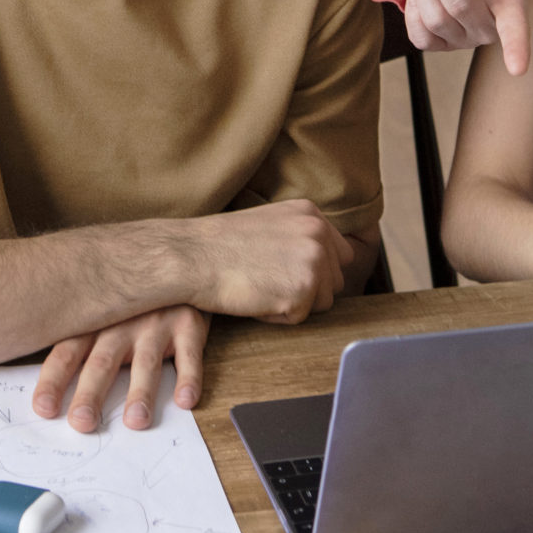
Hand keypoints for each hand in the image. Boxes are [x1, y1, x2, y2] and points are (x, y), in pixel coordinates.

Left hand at [33, 306, 207, 432]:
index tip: (43, 408)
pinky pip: (189, 354)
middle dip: (91, 393)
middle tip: (82, 422)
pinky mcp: (188, 325)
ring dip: (141, 392)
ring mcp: (156, 322)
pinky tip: (185, 401)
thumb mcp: (99, 314)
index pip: (67, 353)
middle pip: (102, 361)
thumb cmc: (130, 303)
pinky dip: (189, 377)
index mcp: (93, 323)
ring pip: (146, 361)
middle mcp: (121, 322)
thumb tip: (46, 398)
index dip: (53, 380)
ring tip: (135, 421)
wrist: (178, 263)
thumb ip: (78, 348)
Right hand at [181, 200, 346, 324]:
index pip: (340, 255)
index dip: (317, 272)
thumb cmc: (219, 244)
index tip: (289, 275)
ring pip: (323, 302)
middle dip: (308, 290)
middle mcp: (318, 233)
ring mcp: (313, 260)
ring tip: (261, 287)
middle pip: (335, 281)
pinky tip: (255, 298)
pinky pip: (299, 318)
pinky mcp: (304, 290)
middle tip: (268, 281)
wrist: (191, 256)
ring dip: (294, 304)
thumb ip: (299, 236)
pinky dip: (277, 316)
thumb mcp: (269, 223)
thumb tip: (320, 263)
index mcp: (311, 213)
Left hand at [399, 0, 532, 73]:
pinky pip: (419, 36)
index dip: (518, 48)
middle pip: (458, 7)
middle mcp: (490, 30)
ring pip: (435, 19)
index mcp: (513, 7)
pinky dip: (411, 9)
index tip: (519, 68)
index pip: (516, 31)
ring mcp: (464, 40)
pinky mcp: (440, 44)